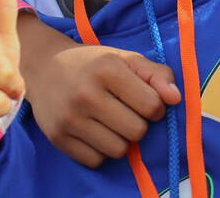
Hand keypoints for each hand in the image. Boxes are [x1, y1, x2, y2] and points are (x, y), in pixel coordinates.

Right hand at [22, 37, 180, 167]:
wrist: (43, 68)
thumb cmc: (93, 63)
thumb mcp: (126, 59)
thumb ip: (157, 75)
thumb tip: (176, 98)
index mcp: (107, 69)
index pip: (151, 105)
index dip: (155, 106)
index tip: (145, 100)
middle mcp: (86, 95)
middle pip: (137, 131)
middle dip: (139, 123)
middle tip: (126, 112)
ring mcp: (69, 119)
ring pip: (118, 150)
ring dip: (121, 139)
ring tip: (111, 122)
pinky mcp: (57, 138)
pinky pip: (96, 160)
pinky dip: (101, 151)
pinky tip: (95, 132)